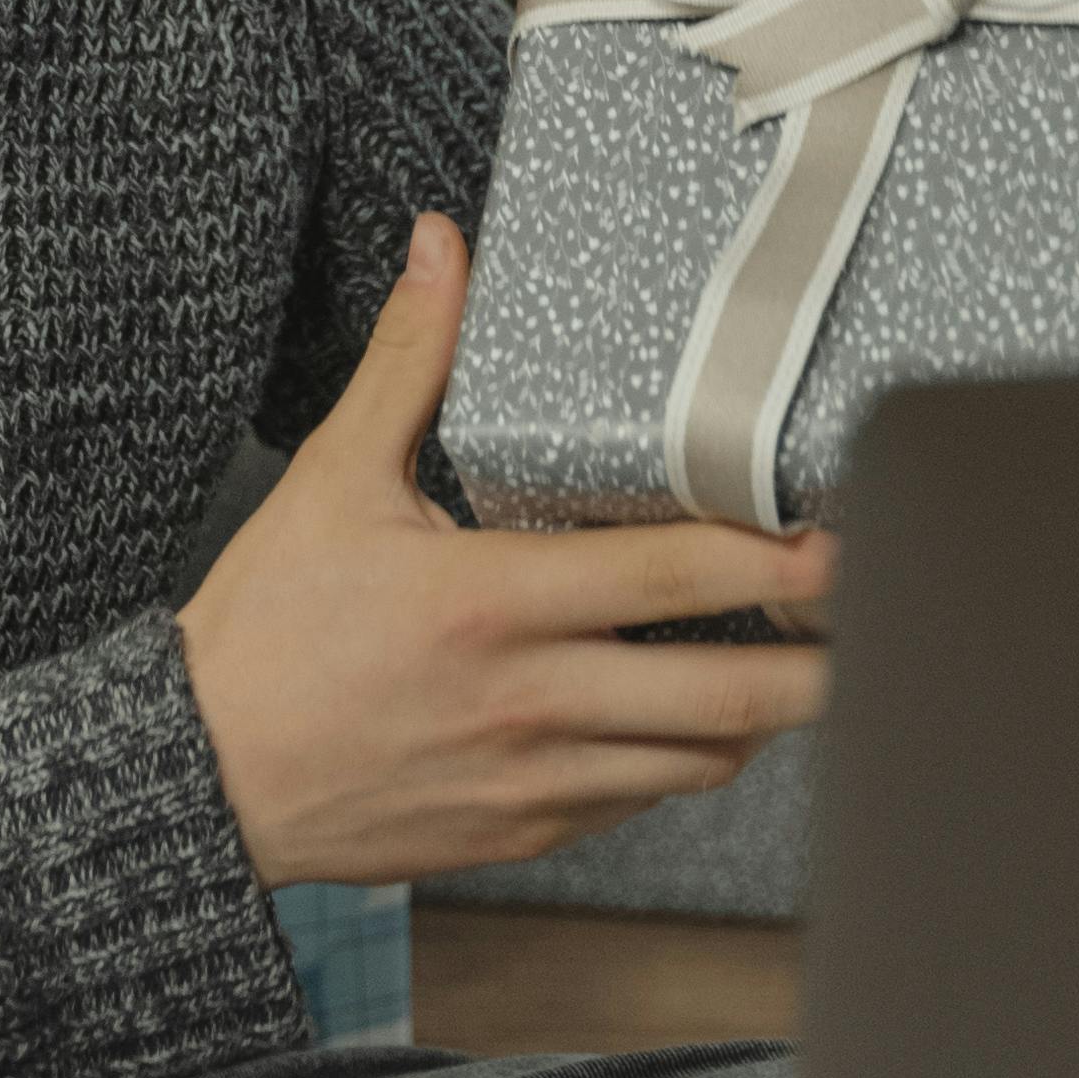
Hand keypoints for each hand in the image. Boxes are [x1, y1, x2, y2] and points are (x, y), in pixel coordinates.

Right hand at [176, 213, 834, 888]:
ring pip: (699, 759)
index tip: (841, 540)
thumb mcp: (333, 478)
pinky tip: (690, 717)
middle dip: (822, 665)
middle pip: (728, 695)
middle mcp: (528, 699)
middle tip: (876, 622)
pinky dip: (681, 760)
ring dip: (761, 716)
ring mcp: (533, 777)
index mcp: (490, 600)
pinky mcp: (523, 830)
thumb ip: (410, 359)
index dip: (779, 564)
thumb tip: (444, 247)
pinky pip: (640, 800)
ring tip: (802, 666)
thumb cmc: (265, 630)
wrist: (202, 777)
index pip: (674, 578)